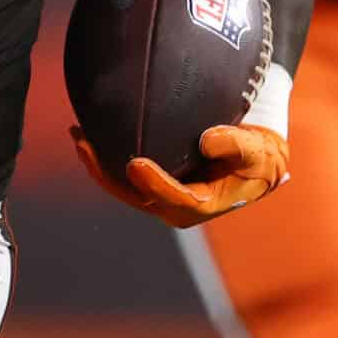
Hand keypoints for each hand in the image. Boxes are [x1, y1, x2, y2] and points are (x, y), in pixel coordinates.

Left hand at [71, 124, 288, 228]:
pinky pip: (123, 174)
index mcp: (202, 205)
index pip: (173, 199)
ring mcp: (161, 194)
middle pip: (135, 195)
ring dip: (98, 163)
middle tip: (85, 145)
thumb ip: (236, 144)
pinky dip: (105, 155)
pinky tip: (88, 132)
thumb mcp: (258, 152)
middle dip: (106, 173)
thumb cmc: (258, 157)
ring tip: (79, 136)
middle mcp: (175, 205)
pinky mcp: (153, 180)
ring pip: (122, 186)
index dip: (153, 184)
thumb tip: (207, 140)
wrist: (255, 158)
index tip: (136, 164)